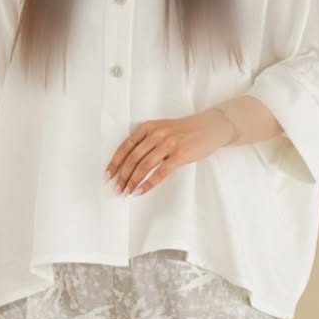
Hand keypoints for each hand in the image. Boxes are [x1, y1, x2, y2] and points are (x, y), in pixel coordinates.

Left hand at [105, 108, 234, 196]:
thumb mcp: (163, 130)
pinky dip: (149, 184)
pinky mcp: (180, 155)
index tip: (108, 176)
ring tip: (127, 192)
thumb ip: (147, 141)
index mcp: (148, 127)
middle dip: (122, 176)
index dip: (115, 163)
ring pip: (144, 166)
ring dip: (133, 181)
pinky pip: (160, 173)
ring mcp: (168, 144)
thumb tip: (129, 163)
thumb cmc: (186, 131)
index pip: (125, 147)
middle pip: (133, 158)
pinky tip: (142, 191)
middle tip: (117, 188)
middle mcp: (156, 134)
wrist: (210, 127)